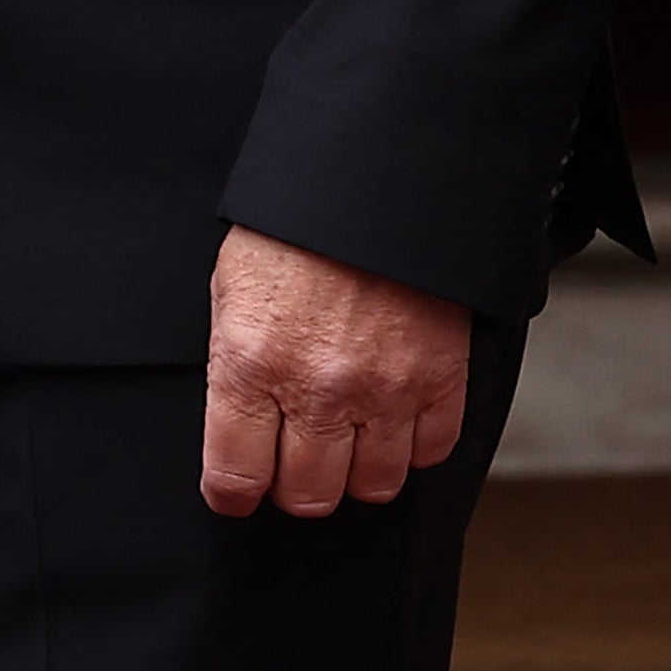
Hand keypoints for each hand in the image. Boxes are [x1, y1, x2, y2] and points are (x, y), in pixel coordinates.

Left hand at [200, 229, 470, 518]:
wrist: (371, 175)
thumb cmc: (295, 225)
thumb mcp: (231, 289)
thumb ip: (236, 367)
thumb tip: (239, 424)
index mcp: (250, 363)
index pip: (235, 478)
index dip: (234, 491)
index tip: (239, 487)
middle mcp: (316, 388)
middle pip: (308, 496)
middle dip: (296, 484)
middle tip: (296, 456)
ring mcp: (383, 388)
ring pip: (372, 486)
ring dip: (357, 469)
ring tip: (349, 435)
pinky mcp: (439, 377)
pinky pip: (431, 451)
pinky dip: (413, 443)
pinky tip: (394, 413)